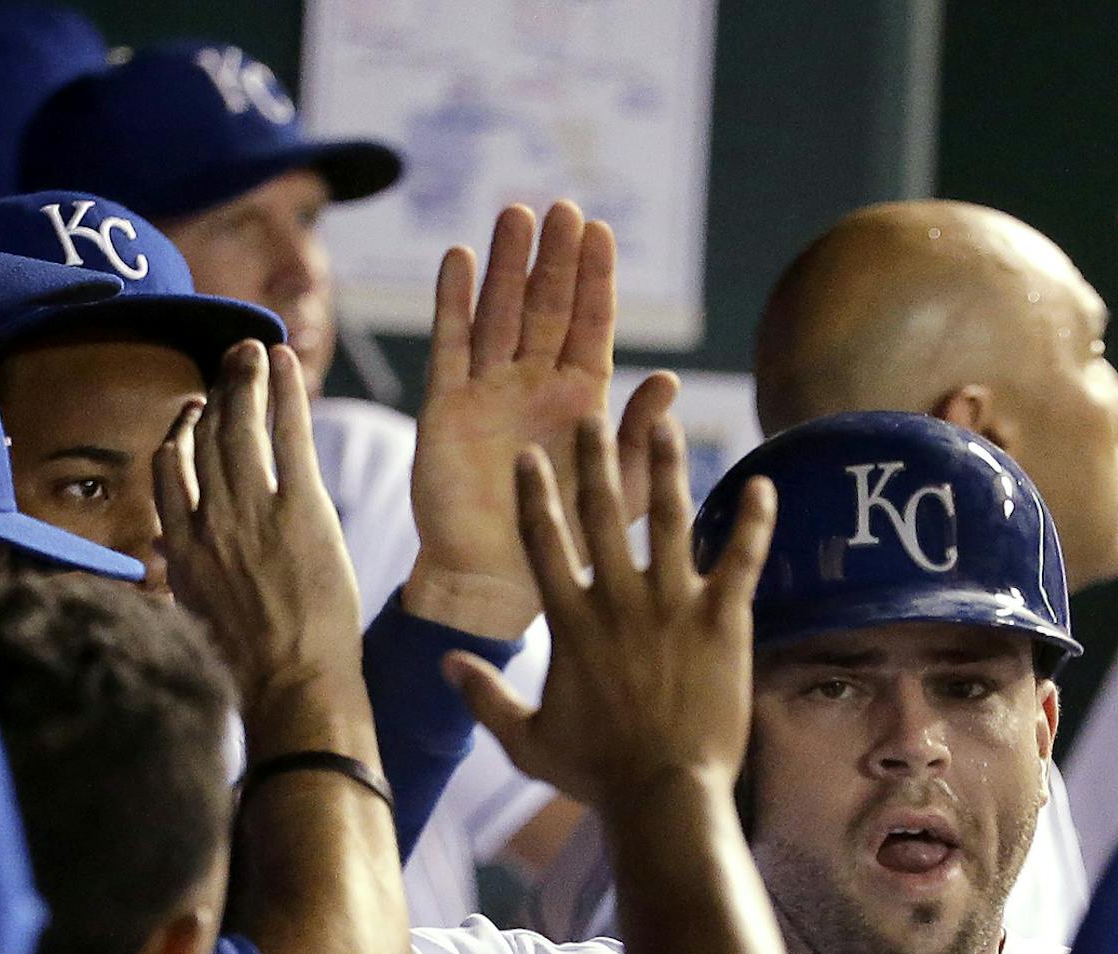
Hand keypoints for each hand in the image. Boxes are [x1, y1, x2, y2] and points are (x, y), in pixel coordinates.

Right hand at [154, 341, 365, 715]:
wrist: (291, 686)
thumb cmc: (250, 666)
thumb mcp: (198, 616)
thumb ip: (182, 572)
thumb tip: (165, 552)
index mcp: (179, 548)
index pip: (170, 471)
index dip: (180, 432)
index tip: (191, 410)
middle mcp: (207, 522)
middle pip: (205, 440)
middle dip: (218, 393)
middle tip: (231, 360)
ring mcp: (251, 513)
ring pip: (241, 428)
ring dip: (247, 382)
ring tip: (256, 350)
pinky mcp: (299, 511)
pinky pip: (289, 436)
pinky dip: (286, 393)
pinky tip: (287, 363)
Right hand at [405, 201, 667, 639]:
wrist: (496, 581)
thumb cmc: (568, 544)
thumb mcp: (617, 490)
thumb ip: (640, 437)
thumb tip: (670, 381)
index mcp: (582, 400)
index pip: (590, 326)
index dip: (595, 280)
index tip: (602, 231)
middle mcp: (536, 386)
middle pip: (546, 308)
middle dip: (555, 259)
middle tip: (562, 207)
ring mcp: (490, 391)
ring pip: (499, 314)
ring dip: (507, 265)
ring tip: (515, 215)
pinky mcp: (447, 407)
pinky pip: (452, 345)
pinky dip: (455, 303)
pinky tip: (460, 260)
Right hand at [444, 415, 775, 820]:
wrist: (665, 796)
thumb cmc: (598, 774)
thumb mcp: (527, 740)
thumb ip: (485, 696)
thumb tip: (447, 662)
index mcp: (570, 623)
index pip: (543, 543)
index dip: (534, 495)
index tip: (528, 456)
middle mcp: (617, 602)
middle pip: (600, 514)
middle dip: (594, 461)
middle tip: (592, 416)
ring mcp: (673, 606)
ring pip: (669, 519)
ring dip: (665, 468)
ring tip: (664, 426)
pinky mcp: (723, 621)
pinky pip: (741, 558)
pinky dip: (754, 520)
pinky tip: (764, 484)